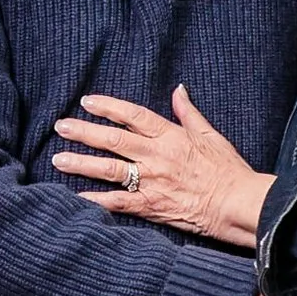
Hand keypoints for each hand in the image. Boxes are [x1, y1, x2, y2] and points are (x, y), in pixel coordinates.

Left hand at [54, 86, 273, 246]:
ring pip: (110, 169)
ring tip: (59, 159)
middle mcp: (157, 156)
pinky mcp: (152, 206)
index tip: (88, 101)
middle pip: (114, 140)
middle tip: (61, 126)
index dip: (108, 107)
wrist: (237, 204)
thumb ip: (189, 113)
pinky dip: (96, 200)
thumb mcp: (212, 136)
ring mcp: (152, 182)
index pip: (133, 116)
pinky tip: (76, 198)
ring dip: (82, 163)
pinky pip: (118, 203)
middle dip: (84, 132)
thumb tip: (178, 90)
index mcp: (171, 136)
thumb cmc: (229, 171)